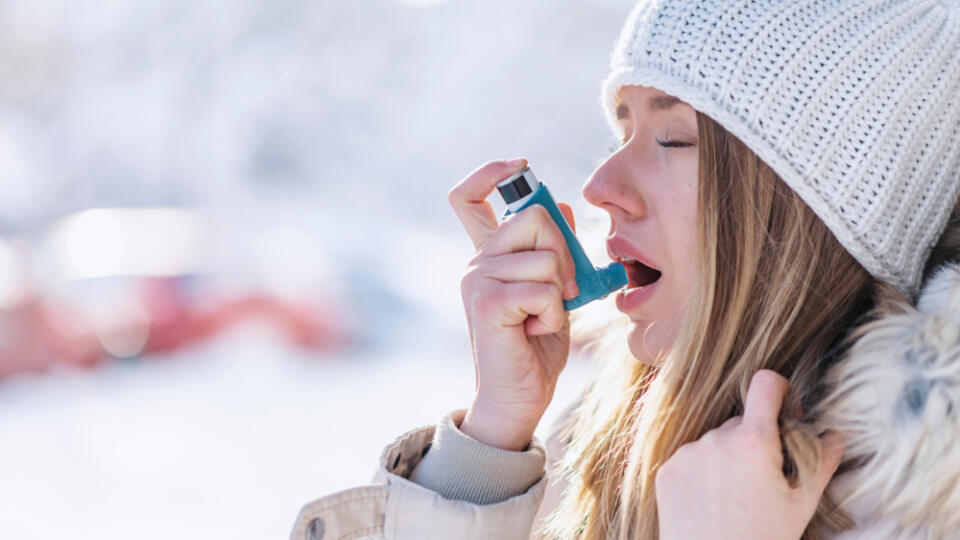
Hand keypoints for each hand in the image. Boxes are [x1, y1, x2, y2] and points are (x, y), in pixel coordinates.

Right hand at [448, 158, 577, 450]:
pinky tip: (535, 331)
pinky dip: (554, 313)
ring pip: (547, 256)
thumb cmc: (536, 346)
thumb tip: (563, 204)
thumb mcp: (555, 290)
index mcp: (488, 255)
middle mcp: (476, 262)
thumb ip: (555, 250)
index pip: (468, 196)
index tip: (521, 165)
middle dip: (564, 249)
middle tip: (563, 290)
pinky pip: (544, 288)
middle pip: (533, 215)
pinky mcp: (487, 302)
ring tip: (542, 319)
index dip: (491, 171)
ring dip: (561, 292)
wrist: (518, 398)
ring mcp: (477, 280)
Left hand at [655, 370, 845, 539]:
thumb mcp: (801, 505)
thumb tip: (838, 435)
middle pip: (741, 422)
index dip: (778, 388)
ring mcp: (686, 454)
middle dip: (755, 441)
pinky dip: (702, 472)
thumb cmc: (763, 539)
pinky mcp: (667, 470)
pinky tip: (711, 501)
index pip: (764, 384)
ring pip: (715, 441)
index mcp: (753, 442)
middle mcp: (715, 440)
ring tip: (735, 497)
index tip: (783, 405)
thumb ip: (820, 463)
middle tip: (763, 479)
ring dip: (727, 457)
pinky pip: (690, 458)